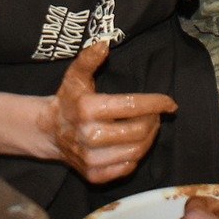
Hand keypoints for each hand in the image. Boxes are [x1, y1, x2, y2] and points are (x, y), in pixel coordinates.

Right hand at [39, 41, 176, 183]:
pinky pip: (127, 168)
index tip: (170, 102)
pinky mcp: (94, 175)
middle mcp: (89, 136)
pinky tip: (134, 143)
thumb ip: (89, 58)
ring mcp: (91, 159)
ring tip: (148, 126)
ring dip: (149, 137)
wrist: (48, 131)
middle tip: (156, 114)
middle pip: (139, 130)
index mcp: (87, 109)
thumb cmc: (68, 99)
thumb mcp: (75, 76)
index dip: (156, 103)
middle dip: (154, 120)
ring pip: (137, 151)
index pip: (132, 106)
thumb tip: (104, 43)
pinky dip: (136, 155)